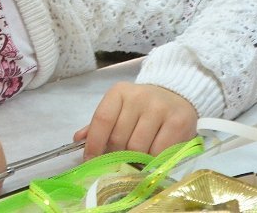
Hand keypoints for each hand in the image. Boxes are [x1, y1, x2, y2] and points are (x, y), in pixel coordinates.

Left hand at [73, 82, 197, 157]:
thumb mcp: (120, 109)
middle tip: (118, 164)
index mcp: (119, 92)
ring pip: (138, 148)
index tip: (91, 161)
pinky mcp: (178, 122)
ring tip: (136, 162)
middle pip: (118, 138)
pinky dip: (153, 162)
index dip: (94, 144)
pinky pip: (159, 152)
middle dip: (115, 156)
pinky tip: (152, 160)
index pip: (102, 120)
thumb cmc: (143, 107)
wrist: (177, 96)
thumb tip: (78, 140)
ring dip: (134, 161)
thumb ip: (100, 124)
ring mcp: (159, 109)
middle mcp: (138, 97)